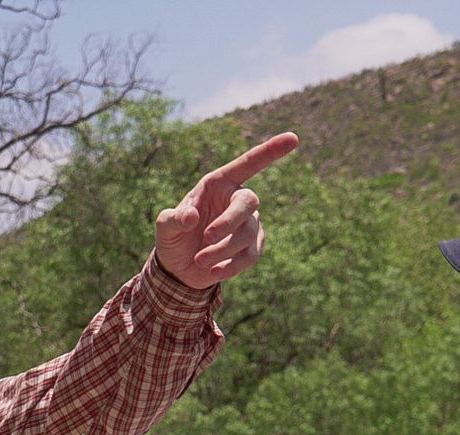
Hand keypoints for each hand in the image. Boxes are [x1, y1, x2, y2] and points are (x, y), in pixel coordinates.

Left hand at [154, 131, 298, 288]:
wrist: (179, 269)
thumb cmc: (173, 239)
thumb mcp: (165, 227)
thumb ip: (173, 219)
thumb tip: (191, 216)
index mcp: (219, 184)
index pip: (248, 164)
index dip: (270, 151)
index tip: (294, 138)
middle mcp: (236, 200)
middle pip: (249, 202)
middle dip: (229, 221)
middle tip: (206, 237)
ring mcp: (248, 224)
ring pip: (247, 233)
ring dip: (222, 249)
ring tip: (199, 260)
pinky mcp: (252, 248)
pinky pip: (250, 256)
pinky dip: (231, 265)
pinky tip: (213, 271)